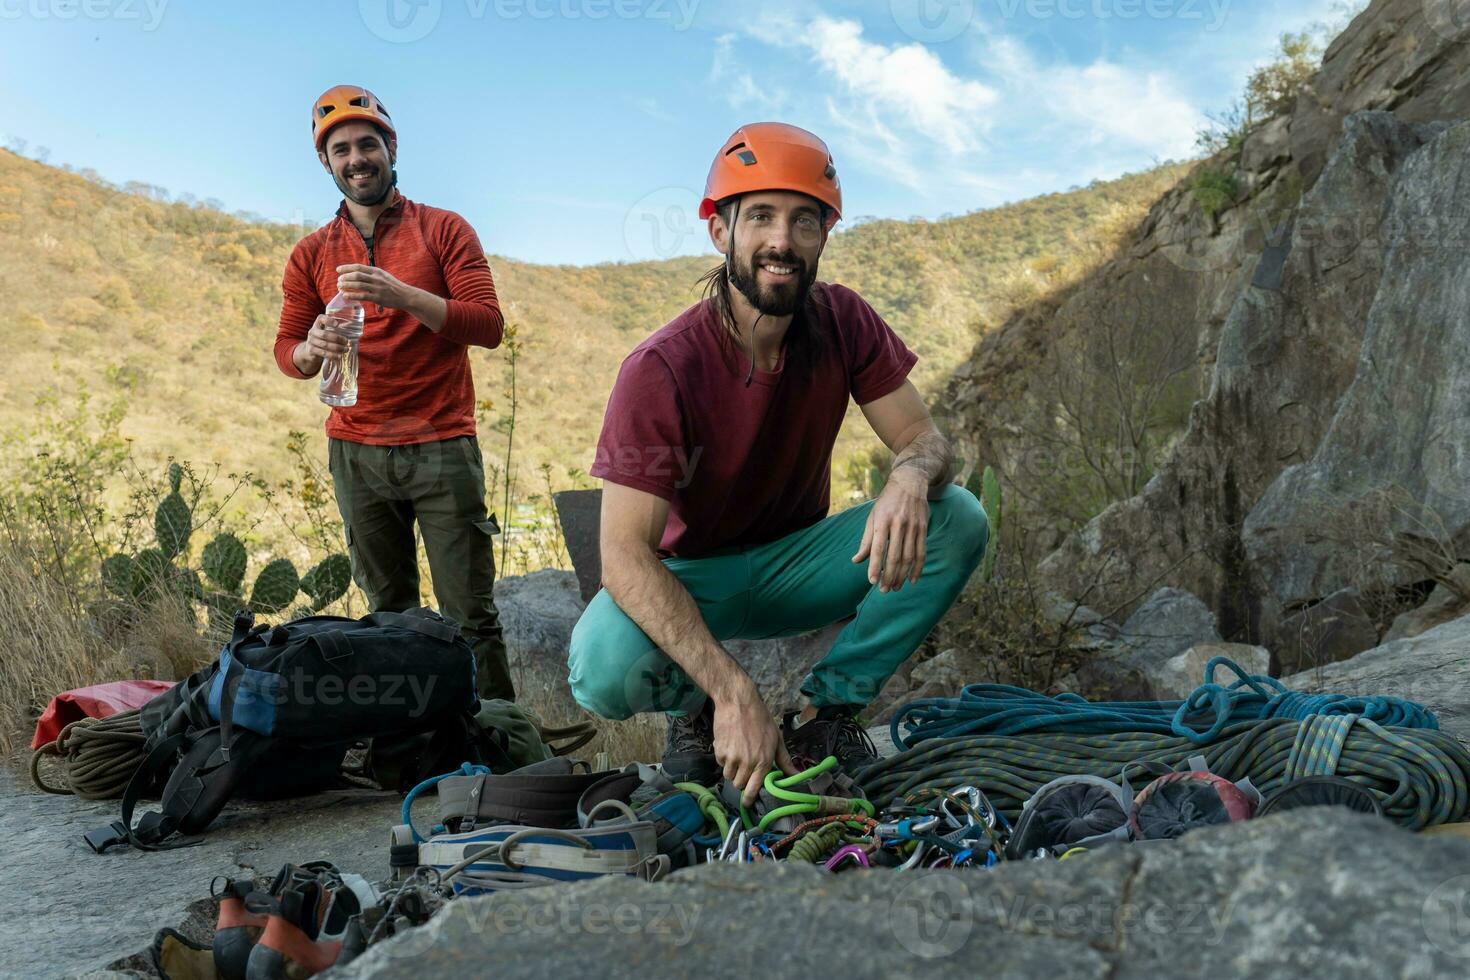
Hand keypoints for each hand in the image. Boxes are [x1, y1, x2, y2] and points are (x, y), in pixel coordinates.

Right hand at [303, 314, 350, 360]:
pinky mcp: (311, 350)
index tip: (337, 324)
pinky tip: (339, 356)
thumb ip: (338, 328)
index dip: (328, 320)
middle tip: (346, 341)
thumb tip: (352, 324)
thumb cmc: (324, 339)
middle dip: (337, 338)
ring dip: (337, 348)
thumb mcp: (328, 331)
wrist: (311, 350)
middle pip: (325, 334)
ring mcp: (310, 341)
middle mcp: (312, 331)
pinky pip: (323, 353)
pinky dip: (332, 355)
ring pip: (325, 345)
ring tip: (345, 350)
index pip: (321, 318)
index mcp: (317, 324)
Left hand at [336, 263, 408, 307]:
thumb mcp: (383, 276)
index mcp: (376, 271)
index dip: (347, 268)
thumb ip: (372, 274)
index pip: (358, 267)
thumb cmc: (393, 286)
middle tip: (339, 280)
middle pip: (356, 275)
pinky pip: (362, 296)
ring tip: (340, 287)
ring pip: (358, 284)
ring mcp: (377, 288)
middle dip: (345, 277)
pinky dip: (352, 296)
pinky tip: (346, 296)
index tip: (338, 270)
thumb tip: (357, 274)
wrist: (405, 295)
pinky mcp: (378, 297)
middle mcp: (376, 278)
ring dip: (347, 286)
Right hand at [711, 682, 795, 807]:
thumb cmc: (761, 719)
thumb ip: (785, 761)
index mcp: (763, 761)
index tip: (747, 803)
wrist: (738, 702)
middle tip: (745, 768)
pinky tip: (730, 745)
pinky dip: (724, 758)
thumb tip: (796, 776)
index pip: (753, 789)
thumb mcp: (776, 738)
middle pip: (739, 784)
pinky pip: (720, 763)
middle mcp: (747, 763)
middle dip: (742, 780)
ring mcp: (732, 758)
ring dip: (732, 769)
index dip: (749, 799)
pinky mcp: (719, 751)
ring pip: (729, 775)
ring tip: (738, 754)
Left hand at [853, 465, 929, 591]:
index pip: (877, 548)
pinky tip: (913, 580)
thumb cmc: (886, 502)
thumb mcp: (872, 517)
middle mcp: (898, 524)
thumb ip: (866, 540)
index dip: (874, 566)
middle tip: (884, 590)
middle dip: (889, 576)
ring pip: (909, 557)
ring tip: (895, 588)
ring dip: (902, 576)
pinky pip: (921, 552)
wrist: (909, 482)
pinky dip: (918, 568)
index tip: (871, 581)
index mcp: (882, 521)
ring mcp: (913, 526)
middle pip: (894, 556)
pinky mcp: (923, 528)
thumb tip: (856, 561)